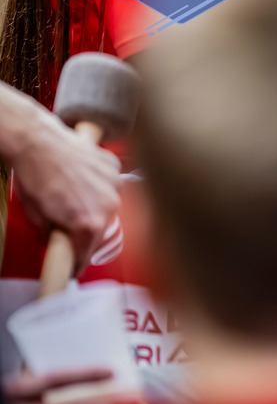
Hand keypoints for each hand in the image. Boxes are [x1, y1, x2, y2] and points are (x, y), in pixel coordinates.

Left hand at [0, 82, 120, 272]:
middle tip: (69, 222)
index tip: (72, 262)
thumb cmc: (34, 174)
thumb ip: (53, 236)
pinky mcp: (114, 166)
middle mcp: (107, 205)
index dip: (75, 261)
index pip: (86, 255)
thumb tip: (59, 242)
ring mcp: (114, 184)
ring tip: (75, 196)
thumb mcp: (36, 217)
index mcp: (88, 223)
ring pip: (108, 206)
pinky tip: (83, 179)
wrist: (38, 141)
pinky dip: (100, 185)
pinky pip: (110, 184)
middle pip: (99, 230)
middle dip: (85, 230)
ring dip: (95, 206)